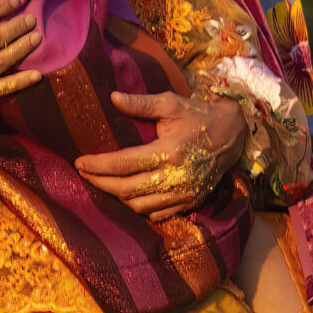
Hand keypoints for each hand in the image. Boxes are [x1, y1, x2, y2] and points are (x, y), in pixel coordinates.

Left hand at [74, 88, 246, 218]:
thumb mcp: (171, 103)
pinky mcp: (189, 202)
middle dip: (100, 183)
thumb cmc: (198, 116)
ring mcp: (184, 193)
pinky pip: (156, 214)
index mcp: (170, 151)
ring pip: (139, 206)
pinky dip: (137, 208)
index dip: (98, 165)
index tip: (80, 162)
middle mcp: (176, 177)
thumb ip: (141, 104)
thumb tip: (112, 98)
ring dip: (116, 198)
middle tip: (84, 174)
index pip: (123, 164)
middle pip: (127, 189)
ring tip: (102, 184)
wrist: (233, 136)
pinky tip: (126, 196)